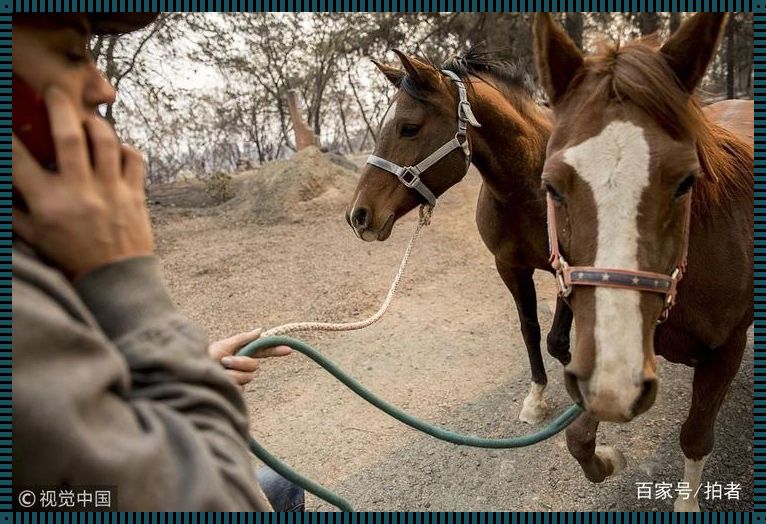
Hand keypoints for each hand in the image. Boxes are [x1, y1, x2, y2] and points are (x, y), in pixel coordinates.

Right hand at [12, 87, 153, 279]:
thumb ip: (15, 210)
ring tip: (87, 119)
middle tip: (54, 90)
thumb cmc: (72, 257)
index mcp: (48, 202)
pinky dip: (126, 147)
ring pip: (106, 141)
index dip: (9, 136)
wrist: (116, 280)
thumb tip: (6, 189)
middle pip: (69, 136)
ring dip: (96, 123)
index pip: (19, 159)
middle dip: (59, 107)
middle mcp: (79, 191)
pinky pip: (135, 158)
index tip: (8, 121)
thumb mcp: (36, 236)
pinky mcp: (136, 194)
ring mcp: (111, 191)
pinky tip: (117, 148)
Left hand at [208, 328, 291, 386]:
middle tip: (225, 361)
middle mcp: (242, 368)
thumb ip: (243, 338)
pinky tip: (218, 382)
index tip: (288, 349)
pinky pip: (239, 388)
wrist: (191, 375)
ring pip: (246, 377)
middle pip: (254, 366)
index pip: (262, 352)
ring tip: (217, 372)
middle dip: (240, 362)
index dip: (275, 351)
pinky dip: (227, 383)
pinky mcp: (235, 393)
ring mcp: (240, 381)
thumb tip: (260, 330)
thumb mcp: (224, 345)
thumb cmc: (206, 357)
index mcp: (242, 354)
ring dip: (231, 373)